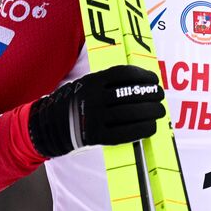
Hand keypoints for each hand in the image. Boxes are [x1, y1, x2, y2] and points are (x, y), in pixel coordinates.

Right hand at [27, 64, 164, 157]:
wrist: (49, 126)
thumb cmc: (78, 103)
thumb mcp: (87, 85)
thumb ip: (109, 83)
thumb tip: (144, 83)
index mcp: (91, 81)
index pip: (124, 74)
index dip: (143, 76)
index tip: (154, 79)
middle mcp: (92, 98)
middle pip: (130, 94)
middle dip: (151, 95)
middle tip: (160, 96)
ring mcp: (94, 118)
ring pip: (131, 113)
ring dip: (151, 112)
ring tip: (159, 111)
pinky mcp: (96, 136)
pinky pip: (126, 133)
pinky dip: (142, 129)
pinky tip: (151, 127)